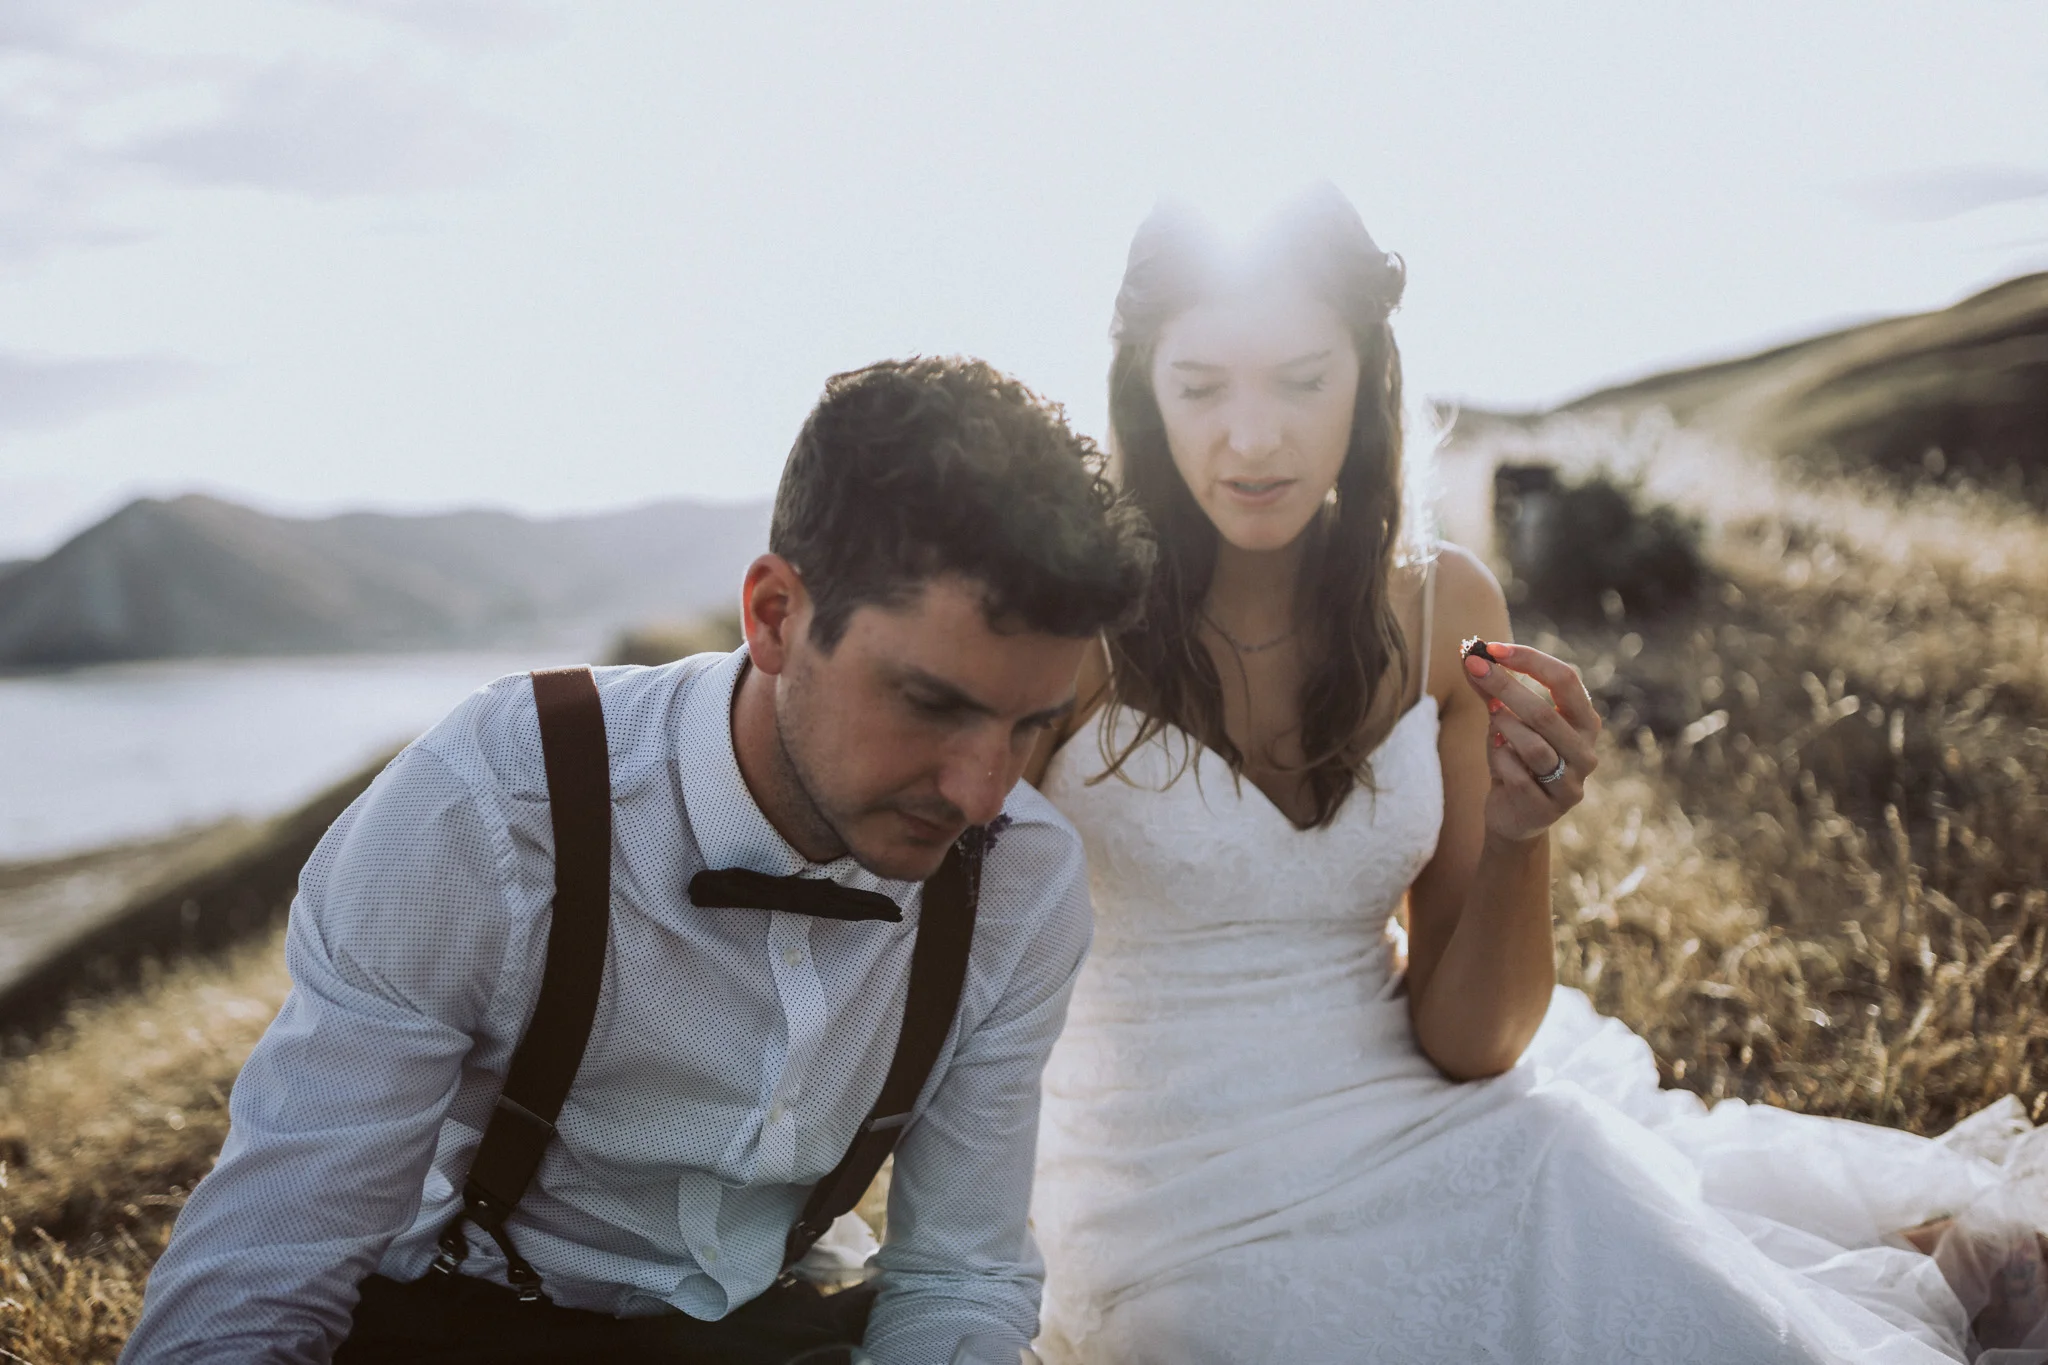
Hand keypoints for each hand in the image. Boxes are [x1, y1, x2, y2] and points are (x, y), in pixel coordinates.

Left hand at [1460, 642, 1599, 843]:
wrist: (1515, 817)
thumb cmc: (1515, 760)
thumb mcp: (1505, 721)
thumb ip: (1491, 691)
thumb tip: (1467, 654)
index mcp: (1585, 722)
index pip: (1566, 680)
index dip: (1529, 660)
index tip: (1492, 649)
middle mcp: (1586, 752)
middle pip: (1546, 713)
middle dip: (1505, 687)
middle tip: (1473, 668)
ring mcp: (1571, 784)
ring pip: (1533, 746)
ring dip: (1503, 727)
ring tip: (1491, 719)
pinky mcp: (1549, 808)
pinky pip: (1516, 775)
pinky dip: (1498, 759)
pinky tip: (1496, 756)